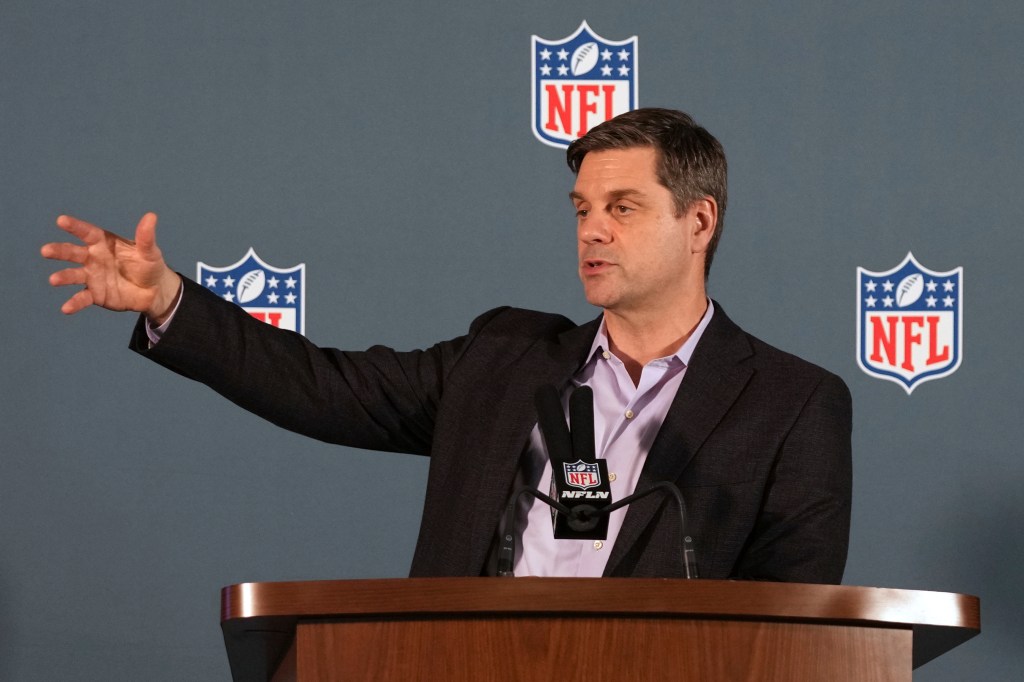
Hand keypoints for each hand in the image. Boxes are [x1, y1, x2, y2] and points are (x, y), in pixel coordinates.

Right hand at [41, 212, 181, 321]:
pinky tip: (66, 308)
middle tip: (46, 251)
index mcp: (104, 243)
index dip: (75, 227)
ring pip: (73, 275)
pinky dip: (74, 303)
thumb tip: (151, 216)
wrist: (154, 291)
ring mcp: (92, 276)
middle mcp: (93, 258)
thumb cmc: (148, 265)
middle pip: (73, 252)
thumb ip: (146, 237)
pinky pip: (82, 298)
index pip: (88, 233)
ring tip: (54, 279)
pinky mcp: (95, 294)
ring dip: (63, 276)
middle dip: (59, 251)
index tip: (61, 220)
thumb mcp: (150, 252)